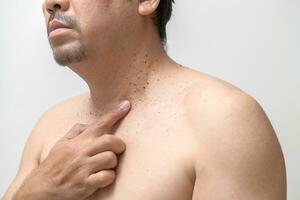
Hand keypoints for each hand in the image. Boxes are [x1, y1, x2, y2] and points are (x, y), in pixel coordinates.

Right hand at [14, 100, 130, 199]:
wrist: (41, 189)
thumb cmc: (53, 166)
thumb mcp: (61, 144)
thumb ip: (76, 132)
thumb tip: (89, 124)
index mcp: (78, 141)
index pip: (100, 123)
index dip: (115, 113)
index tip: (126, 105)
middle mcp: (82, 152)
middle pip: (111, 140)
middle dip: (119, 144)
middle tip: (117, 149)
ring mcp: (84, 168)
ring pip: (111, 159)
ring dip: (112, 163)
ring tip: (104, 166)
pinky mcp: (86, 184)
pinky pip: (107, 177)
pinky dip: (108, 177)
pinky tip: (101, 178)